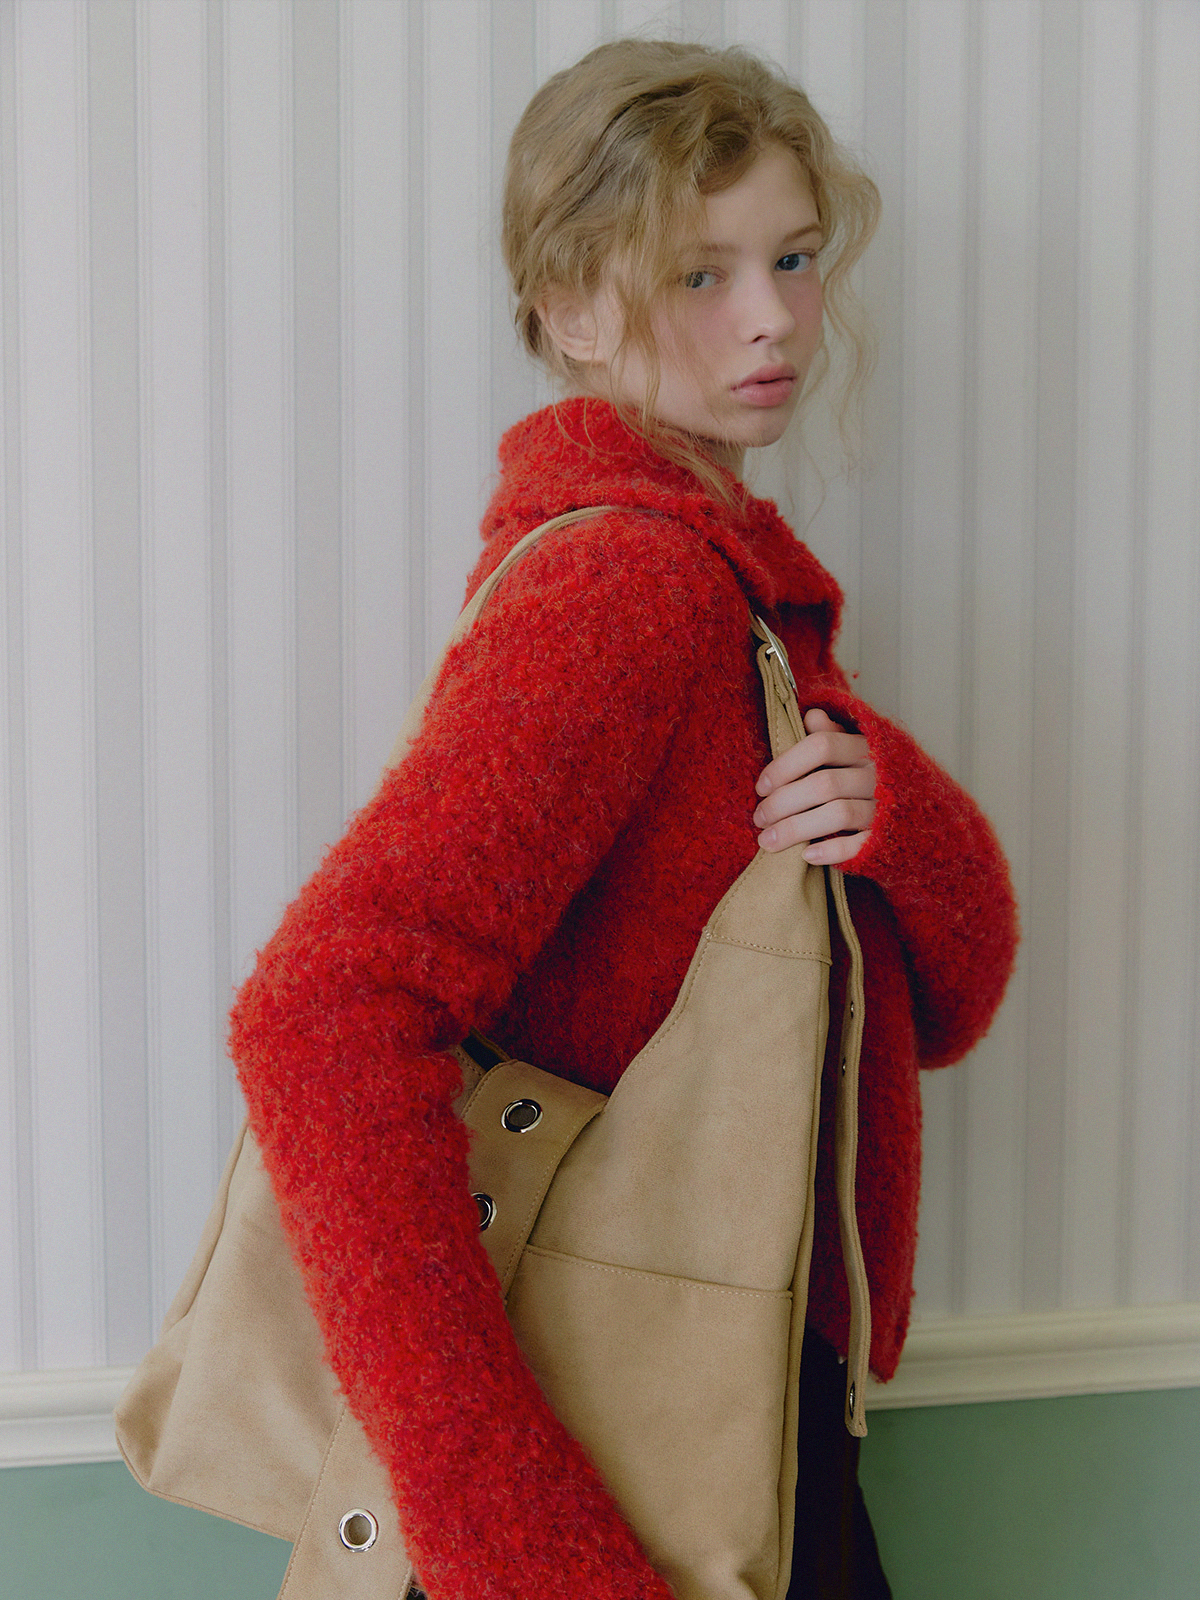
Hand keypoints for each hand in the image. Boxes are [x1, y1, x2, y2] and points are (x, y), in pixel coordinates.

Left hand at [753, 708, 875, 864]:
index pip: (821, 746)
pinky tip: (806, 855)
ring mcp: (885, 808)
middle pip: (823, 784)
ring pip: (837, 814)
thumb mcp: (856, 750)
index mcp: (866, 747)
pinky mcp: (889, 838)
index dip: (786, 765)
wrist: (920, 815)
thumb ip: (832, 734)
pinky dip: (831, 850)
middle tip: (759, 818)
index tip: (761, 787)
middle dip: (782, 803)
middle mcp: (877, 775)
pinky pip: (859, 845)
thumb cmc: (872, 777)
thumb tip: (811, 715)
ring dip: (796, 829)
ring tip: (768, 841)